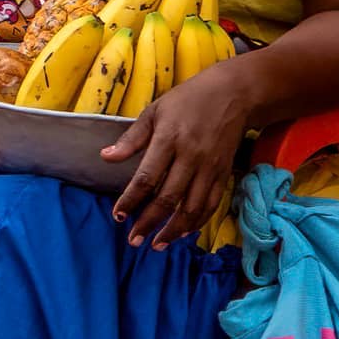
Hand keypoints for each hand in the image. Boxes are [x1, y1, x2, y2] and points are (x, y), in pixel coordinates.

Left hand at [104, 63, 253, 249]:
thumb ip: (131, 138)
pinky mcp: (224, 173)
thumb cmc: (187, 100)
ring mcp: (210, 167)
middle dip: (149, 223)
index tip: (118, 216)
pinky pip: (211, 204)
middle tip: (133, 241)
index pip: (147, 178)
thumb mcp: (154, 111)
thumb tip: (105, 157)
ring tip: (157, 245)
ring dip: (174, 230)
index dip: (131, 200)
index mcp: (169, 140)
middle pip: (169, 198)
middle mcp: (191, 157)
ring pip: (193, 207)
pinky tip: (184, 233)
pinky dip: (198, 222)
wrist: (234, 94)